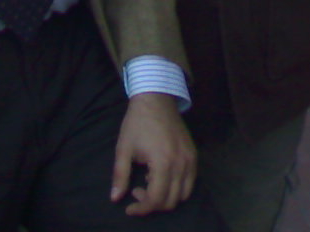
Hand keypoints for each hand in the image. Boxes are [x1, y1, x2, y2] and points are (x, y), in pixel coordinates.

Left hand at [110, 92, 196, 215]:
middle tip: (137, 190)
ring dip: (165, 197)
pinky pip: (190, 182)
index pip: (156, 199)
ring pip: (183, 195)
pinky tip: (161, 174)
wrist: (156, 100)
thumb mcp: (124, 148)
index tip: (129, 207)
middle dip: (152, 203)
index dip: (142, 208)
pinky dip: (176, 187)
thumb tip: (115, 198)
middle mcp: (181, 165)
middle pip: (171, 201)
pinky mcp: (194, 156)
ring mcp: (191, 161)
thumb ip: (120, 175)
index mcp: (163, 163)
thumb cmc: (137, 123)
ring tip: (149, 182)